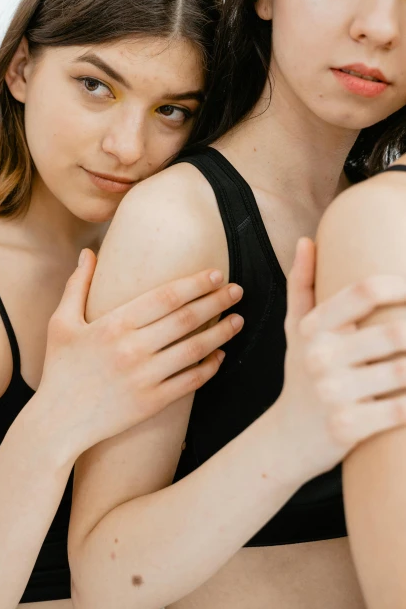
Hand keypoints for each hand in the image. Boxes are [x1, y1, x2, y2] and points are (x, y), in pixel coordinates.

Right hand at [35, 249, 243, 456]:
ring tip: (238, 319)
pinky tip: (221, 356)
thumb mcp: (61, 323)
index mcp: (113, 324)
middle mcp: (132, 348)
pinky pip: (190, 382)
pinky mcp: (152, 402)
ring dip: (221, 333)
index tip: (216, 274)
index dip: (195, 283)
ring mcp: (144, 377)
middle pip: (186, 319)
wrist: (57, 424)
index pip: (165, 296)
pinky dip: (210, 367)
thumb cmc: (60, 369)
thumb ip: (78, 285)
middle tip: (238, 290)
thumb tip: (89, 252)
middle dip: (216, 301)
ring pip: (194, 349)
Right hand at [274, 237, 405, 481]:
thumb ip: (301, 284)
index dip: (404, 285)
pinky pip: (403, 409)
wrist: (287, 439)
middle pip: (395, 330)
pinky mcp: (348, 427)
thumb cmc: (301, 377)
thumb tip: (306, 241)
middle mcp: (319, 356)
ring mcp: (333, 393)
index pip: (366, 291)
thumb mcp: (296, 331)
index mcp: (314, 327)